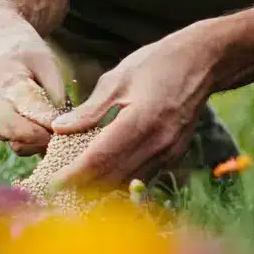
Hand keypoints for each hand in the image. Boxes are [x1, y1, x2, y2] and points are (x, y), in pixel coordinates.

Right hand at [0, 14, 67, 155]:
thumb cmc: (26, 49)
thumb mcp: (47, 63)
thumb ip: (55, 94)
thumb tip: (63, 128)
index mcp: (2, 81)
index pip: (26, 114)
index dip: (48, 128)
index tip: (66, 133)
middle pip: (14, 136)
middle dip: (41, 140)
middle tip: (61, 137)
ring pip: (11, 141)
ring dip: (34, 141)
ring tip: (52, 129)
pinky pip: (6, 137)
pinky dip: (25, 137)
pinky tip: (39, 127)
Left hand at [47, 21, 220, 188]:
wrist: (202, 63)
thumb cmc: (157, 64)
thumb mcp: (117, 79)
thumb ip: (90, 110)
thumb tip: (59, 128)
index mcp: (140, 122)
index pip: (100, 160)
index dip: (73, 175)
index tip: (51, 183)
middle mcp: (157, 144)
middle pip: (112, 178)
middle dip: (82, 187)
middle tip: (55, 190)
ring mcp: (168, 153)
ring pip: (127, 182)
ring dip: (100, 188)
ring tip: (73, 186)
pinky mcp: (173, 156)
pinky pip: (141, 175)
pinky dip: (119, 179)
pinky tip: (101, 175)